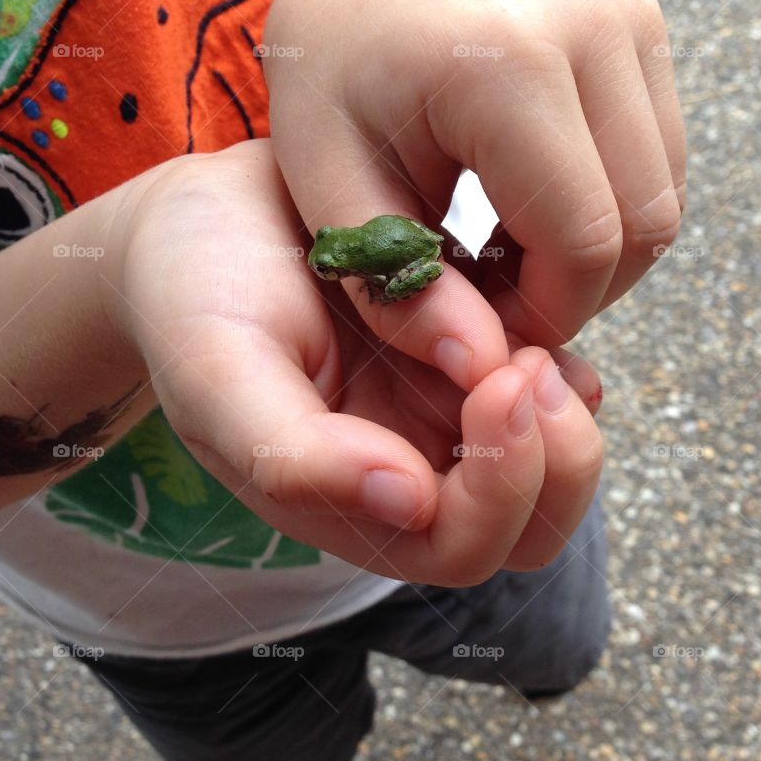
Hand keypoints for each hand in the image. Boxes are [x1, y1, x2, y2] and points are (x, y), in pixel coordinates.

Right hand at [104, 140, 603, 583]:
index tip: (499, 382)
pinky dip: (559, 359)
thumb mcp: (217, 371)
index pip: (460, 544)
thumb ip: (292, 454)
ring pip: (550, 455)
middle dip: (554, 458)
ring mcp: (442, 411)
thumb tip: (407, 501)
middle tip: (531, 365)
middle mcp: (408, 466)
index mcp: (349, 498)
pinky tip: (539, 309)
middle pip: (527, 521)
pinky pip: (544, 381)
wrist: (212, 215)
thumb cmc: (197, 294)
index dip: (501, 488)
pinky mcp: (466, 353)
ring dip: (563, 410)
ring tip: (538, 340)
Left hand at [264, 0, 684, 386]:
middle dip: (578, 292)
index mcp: (504, 57)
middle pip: (643, 223)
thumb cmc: (332, 92)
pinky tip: (536, 214)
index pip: (583, 238)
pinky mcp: (643, 22)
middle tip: (496, 303)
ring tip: (508, 258)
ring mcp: (627, 11)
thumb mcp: (331, 199)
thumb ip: (402, 294)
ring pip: (664, 199)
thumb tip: (484, 368)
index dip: (546, 314)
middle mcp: (590, 18)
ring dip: (598, 257)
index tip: (482, 333)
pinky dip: (610, 212)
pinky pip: (660, 163)